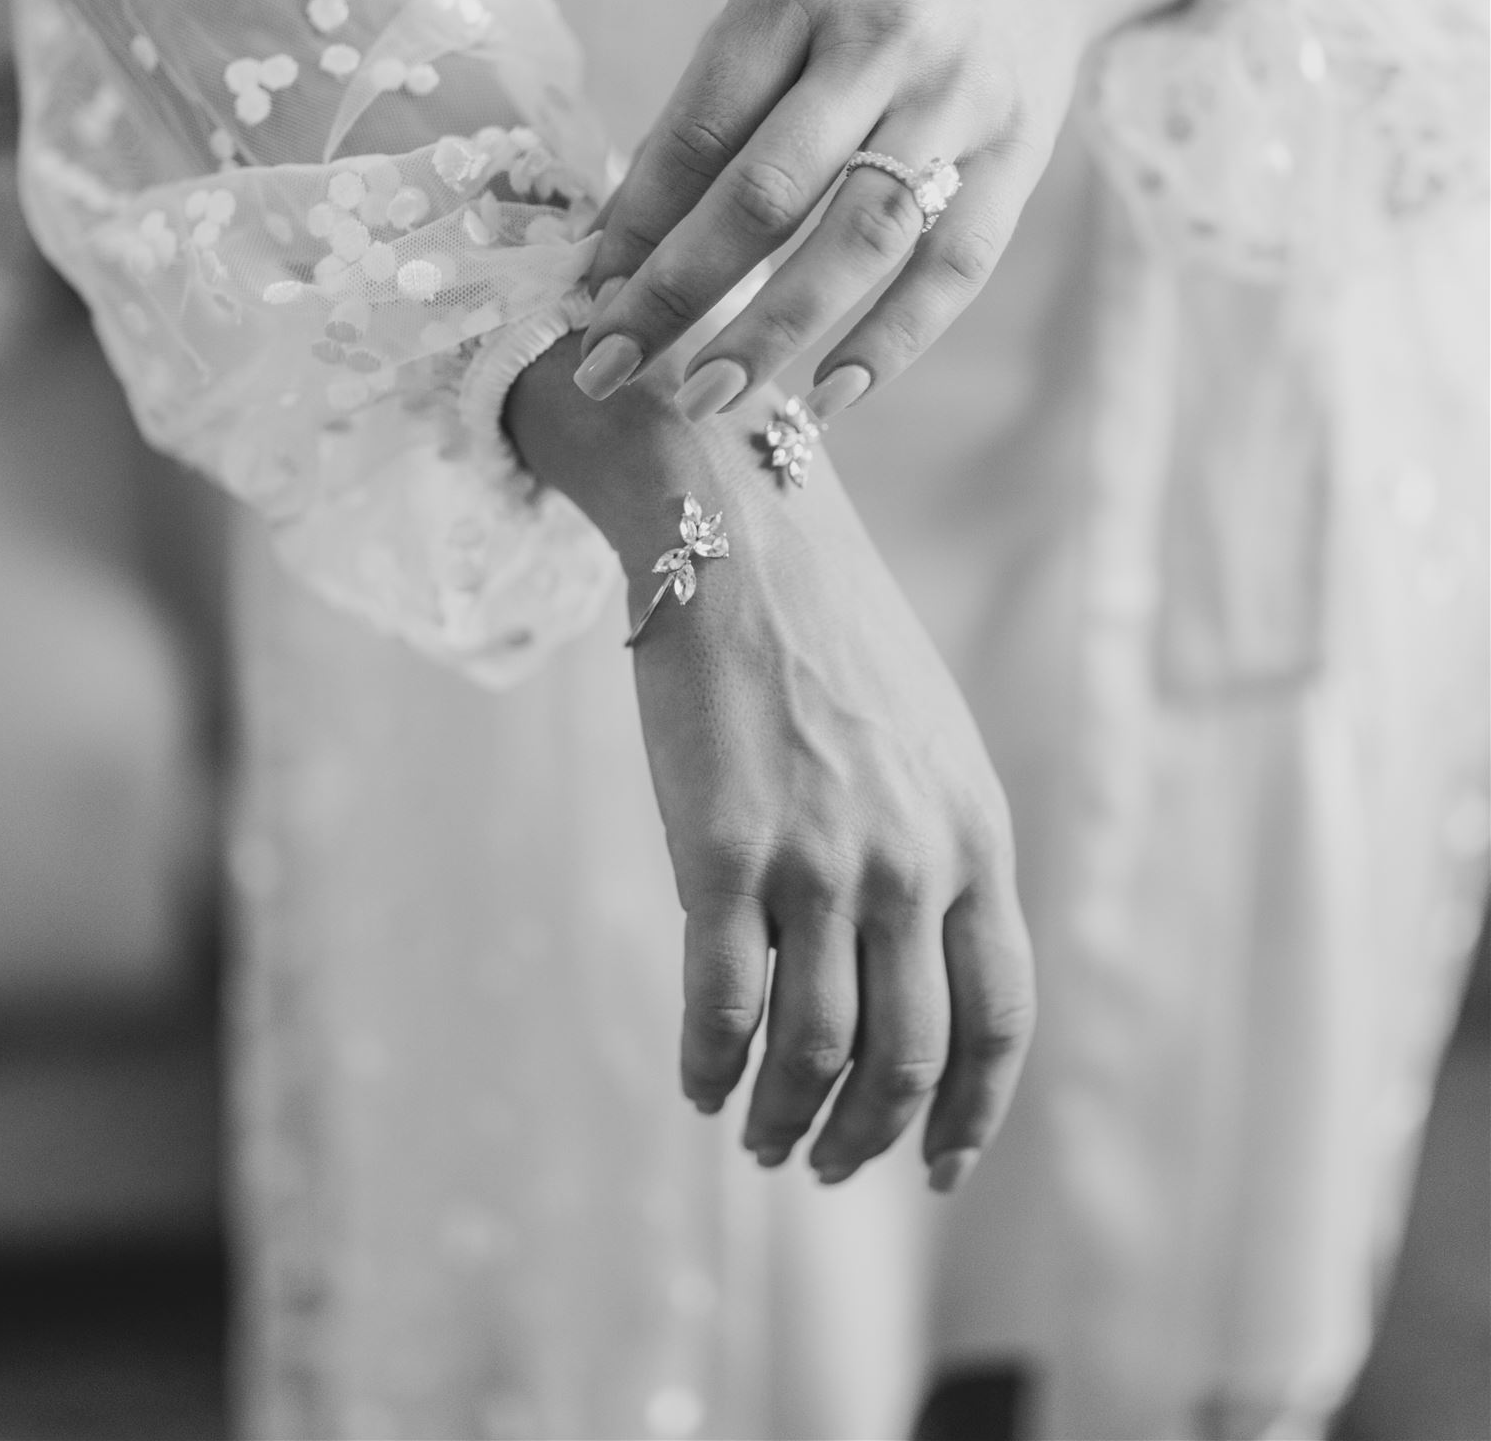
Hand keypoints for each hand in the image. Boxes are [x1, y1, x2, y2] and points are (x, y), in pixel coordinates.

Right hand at [507, 339, 1034, 1187]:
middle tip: (827, 1164)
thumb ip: (939, 847)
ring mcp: (817, 859)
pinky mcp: (720, 850)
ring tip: (758, 1139)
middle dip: (871, 1135)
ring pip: (814, 1053)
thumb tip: (914, 962)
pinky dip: (709, 1068)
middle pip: (909, 1057)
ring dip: (785, 1121)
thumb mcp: (927, 739)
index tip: (940, 1163)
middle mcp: (911, 861)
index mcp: (975, 833)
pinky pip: (720, 1007)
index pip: (1001, 1016)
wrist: (739, 533)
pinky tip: (696, 1083)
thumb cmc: (830, 631)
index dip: (974, 1113)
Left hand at [578, 0, 1224, 420]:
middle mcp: (882, 36)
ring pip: (858, 238)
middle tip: (609, 370)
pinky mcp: (1021, 154)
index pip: (699, 128)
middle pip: (766, 192)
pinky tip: (831, 393)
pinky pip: (953, 266)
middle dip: (676, 293)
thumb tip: (621, 240)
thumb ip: (714, 104)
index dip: (635, 224)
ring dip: (774, 329)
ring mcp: (959, 98)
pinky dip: (893, 338)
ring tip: (706, 397)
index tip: (587, 301)